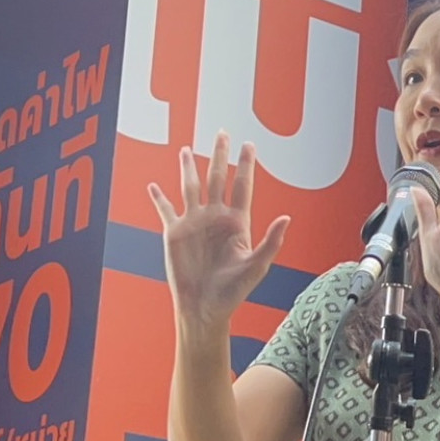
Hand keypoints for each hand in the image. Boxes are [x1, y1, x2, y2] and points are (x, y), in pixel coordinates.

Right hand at [148, 131, 289, 328]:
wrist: (205, 308)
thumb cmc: (233, 291)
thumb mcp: (256, 266)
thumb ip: (271, 241)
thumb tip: (287, 217)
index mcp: (237, 222)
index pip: (242, 186)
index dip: (245, 165)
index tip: (249, 145)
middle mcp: (215, 218)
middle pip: (217, 178)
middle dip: (219, 156)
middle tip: (222, 132)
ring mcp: (194, 223)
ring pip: (191, 187)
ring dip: (188, 168)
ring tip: (185, 149)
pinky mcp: (174, 233)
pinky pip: (165, 210)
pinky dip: (158, 198)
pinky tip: (153, 186)